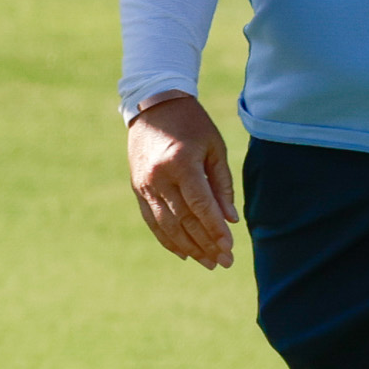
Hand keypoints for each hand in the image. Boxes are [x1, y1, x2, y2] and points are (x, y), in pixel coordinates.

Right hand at [125, 93, 239, 268]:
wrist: (152, 105)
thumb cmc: (191, 124)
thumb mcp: (214, 148)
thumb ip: (222, 184)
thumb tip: (230, 219)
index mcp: (180, 163)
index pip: (201, 206)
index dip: (216, 230)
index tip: (230, 248)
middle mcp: (159, 177)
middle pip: (184, 220)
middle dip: (206, 244)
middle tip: (224, 262)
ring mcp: (144, 185)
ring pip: (167, 226)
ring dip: (189, 247)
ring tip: (208, 263)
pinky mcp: (138, 189)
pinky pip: (152, 221)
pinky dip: (168, 240)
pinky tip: (184, 253)